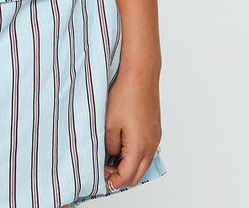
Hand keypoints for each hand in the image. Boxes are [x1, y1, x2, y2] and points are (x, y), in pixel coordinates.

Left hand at [103, 67, 161, 191]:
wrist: (140, 75)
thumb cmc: (125, 94)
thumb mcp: (109, 122)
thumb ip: (109, 145)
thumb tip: (111, 155)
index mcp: (139, 146)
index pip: (127, 176)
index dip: (112, 180)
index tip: (101, 176)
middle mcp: (151, 145)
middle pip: (137, 175)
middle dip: (121, 176)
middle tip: (104, 169)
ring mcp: (155, 137)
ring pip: (143, 164)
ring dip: (128, 166)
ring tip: (110, 157)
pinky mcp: (155, 129)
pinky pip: (146, 151)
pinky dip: (135, 155)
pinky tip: (121, 146)